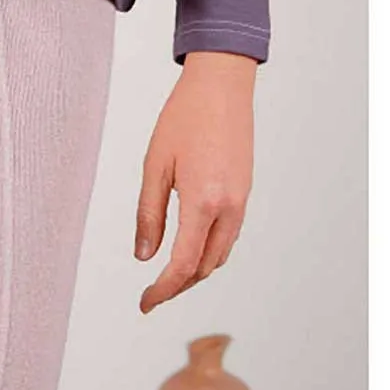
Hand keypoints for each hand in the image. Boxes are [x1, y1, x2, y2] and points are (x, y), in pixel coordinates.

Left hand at [135, 51, 256, 313]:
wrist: (222, 86)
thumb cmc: (184, 118)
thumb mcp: (155, 166)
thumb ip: (148, 214)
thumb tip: (143, 257)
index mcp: (203, 202)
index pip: (182, 265)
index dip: (162, 291)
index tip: (144, 304)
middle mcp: (229, 208)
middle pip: (204, 268)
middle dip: (178, 287)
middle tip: (151, 294)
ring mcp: (242, 201)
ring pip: (219, 255)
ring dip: (194, 272)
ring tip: (166, 276)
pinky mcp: (245, 192)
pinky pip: (228, 236)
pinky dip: (208, 252)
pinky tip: (189, 247)